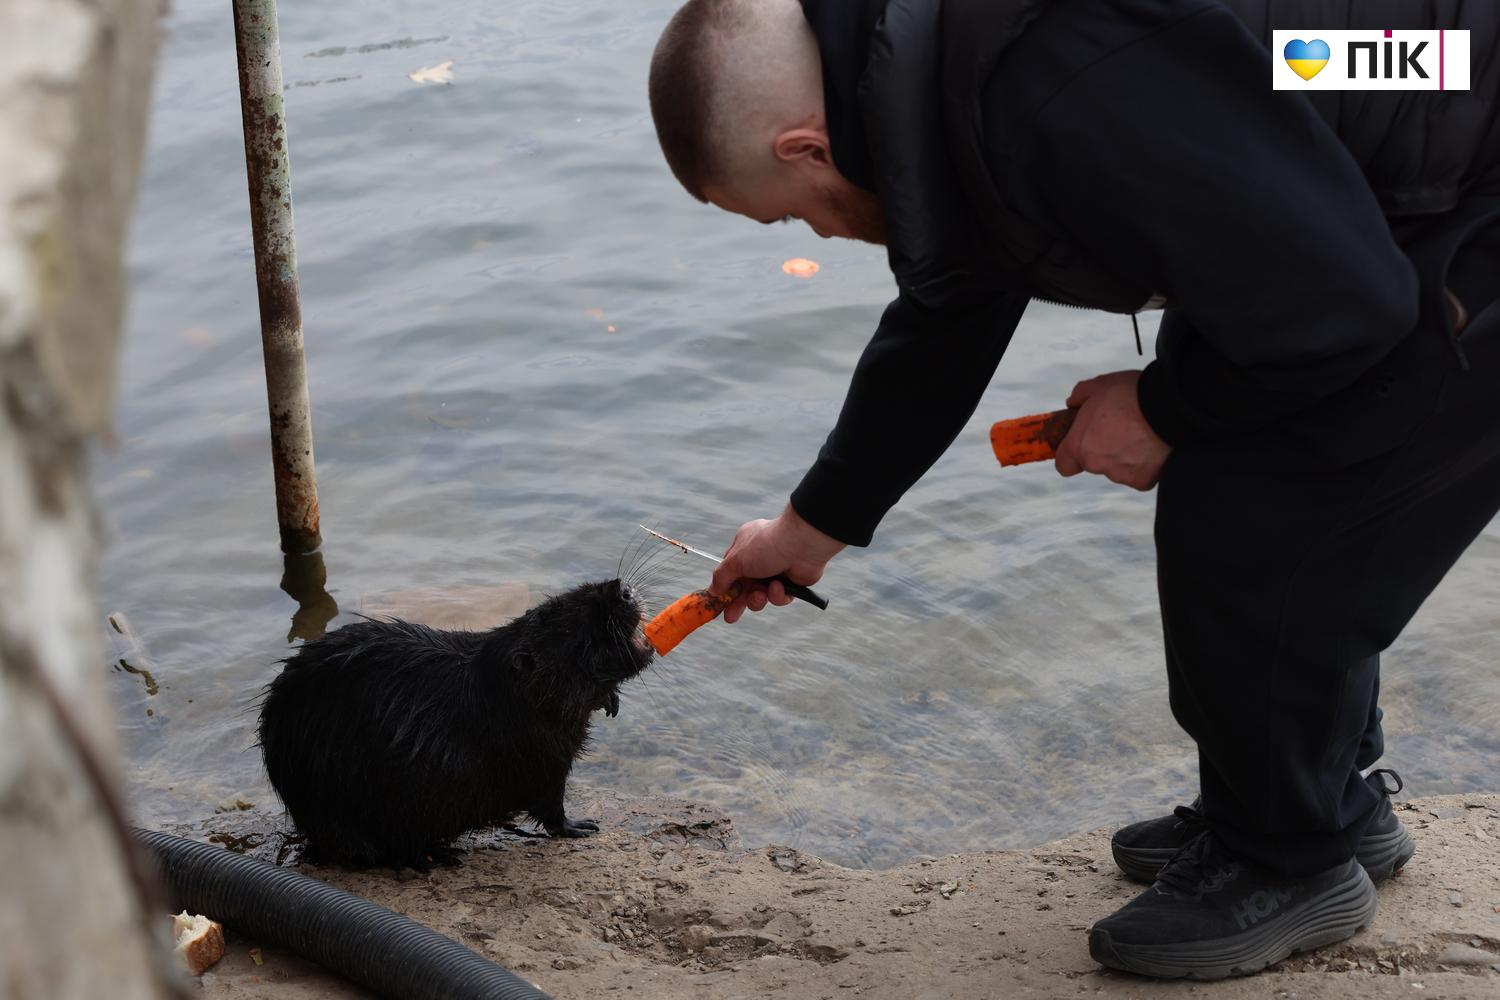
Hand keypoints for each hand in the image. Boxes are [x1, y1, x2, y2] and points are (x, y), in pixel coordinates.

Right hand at [711, 505, 844, 623]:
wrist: (801, 545)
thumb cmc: (767, 546)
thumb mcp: (736, 561)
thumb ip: (722, 577)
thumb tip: (713, 590)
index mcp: (744, 547)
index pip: (730, 572)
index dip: (725, 589)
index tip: (718, 603)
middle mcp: (760, 558)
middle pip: (745, 587)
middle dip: (739, 603)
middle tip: (730, 617)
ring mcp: (776, 570)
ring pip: (761, 595)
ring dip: (758, 598)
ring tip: (761, 595)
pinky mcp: (791, 582)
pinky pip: (779, 597)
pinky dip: (777, 595)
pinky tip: (779, 587)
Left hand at [1054, 370, 1171, 489]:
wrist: (1168, 407)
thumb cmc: (1131, 394)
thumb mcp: (1098, 386)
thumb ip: (1079, 396)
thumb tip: (1072, 404)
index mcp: (1079, 445)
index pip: (1064, 465)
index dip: (1071, 456)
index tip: (1080, 446)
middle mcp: (1096, 465)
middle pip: (1094, 463)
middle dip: (1104, 450)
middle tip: (1120, 429)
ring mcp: (1120, 475)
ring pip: (1118, 468)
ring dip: (1125, 455)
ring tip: (1141, 433)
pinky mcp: (1143, 481)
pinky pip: (1140, 473)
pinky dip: (1145, 463)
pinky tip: (1153, 445)